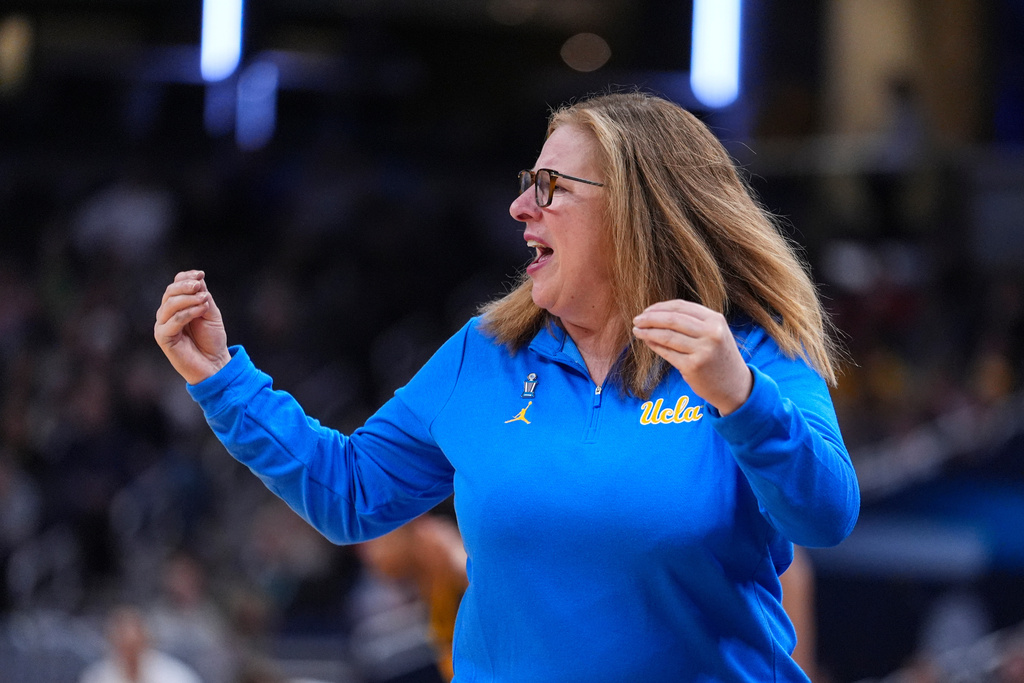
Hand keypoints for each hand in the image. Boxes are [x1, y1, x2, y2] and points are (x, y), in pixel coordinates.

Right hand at [154, 270, 230, 384]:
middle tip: (200, 286)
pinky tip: (201, 309)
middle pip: (170, 292)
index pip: (175, 285)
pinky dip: (187, 312)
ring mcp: (163, 325)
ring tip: (204, 300)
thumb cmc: (212, 339)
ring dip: (188, 299)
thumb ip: (203, 297)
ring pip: (169, 304)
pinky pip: (172, 321)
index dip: (186, 277)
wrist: (214, 363)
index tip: (201, 274)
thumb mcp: (211, 313)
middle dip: (185, 286)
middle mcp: (167, 314)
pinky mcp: (163, 338)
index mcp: (178, 306)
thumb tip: (198, 279)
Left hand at [632, 300, 752, 414]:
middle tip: (636, 319)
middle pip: (672, 320)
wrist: (735, 385)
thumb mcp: (714, 333)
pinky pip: (667, 353)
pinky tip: (647, 342)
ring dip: (648, 332)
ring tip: (636, 330)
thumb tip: (657, 313)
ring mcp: (702, 351)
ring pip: (667, 336)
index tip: (647, 310)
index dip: (660, 307)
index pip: (681, 307)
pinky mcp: (693, 367)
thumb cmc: (719, 356)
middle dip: (650, 318)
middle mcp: (711, 333)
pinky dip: (654, 345)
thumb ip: (693, 321)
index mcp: (715, 320)